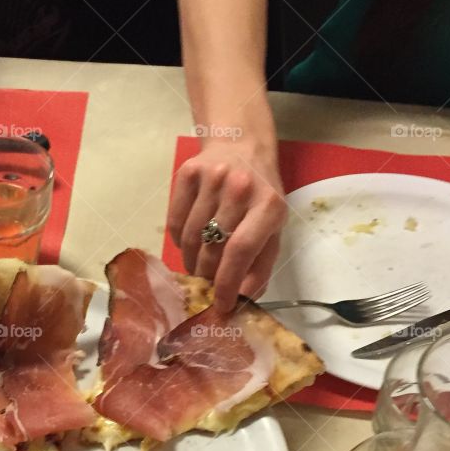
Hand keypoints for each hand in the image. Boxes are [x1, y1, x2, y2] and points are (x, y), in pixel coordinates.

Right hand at [167, 140, 285, 311]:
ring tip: (196, 267)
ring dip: (190, 261)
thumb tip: (242, 301)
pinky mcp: (187, 173)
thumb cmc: (260, 194)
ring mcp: (211, 178)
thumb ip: (261, 265)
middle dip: (207, 276)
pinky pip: (175, 222)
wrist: (242, 145)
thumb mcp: (273, 227)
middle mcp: (240, 188)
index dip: (227, 284)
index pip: (240, 252)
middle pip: (212, 248)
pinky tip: (188, 243)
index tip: (220, 305)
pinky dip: (178, 241)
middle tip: (207, 287)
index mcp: (268, 205)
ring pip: (190, 238)